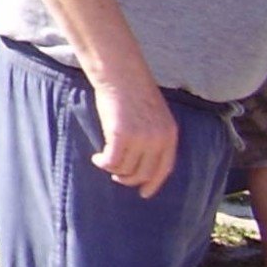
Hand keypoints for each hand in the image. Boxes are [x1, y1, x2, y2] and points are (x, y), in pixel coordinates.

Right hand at [90, 74, 178, 196]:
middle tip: (116, 177)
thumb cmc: (132, 89)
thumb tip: (141, 158)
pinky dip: (103, 162)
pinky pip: (112, 161)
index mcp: (169, 134)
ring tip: (102, 160)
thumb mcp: (153, 114)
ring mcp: (140, 138)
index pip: (164, 169)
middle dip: (128, 179)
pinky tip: (96, 158)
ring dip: (112, 168)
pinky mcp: (121, 136)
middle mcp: (158, 139)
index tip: (144, 193)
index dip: (153, 183)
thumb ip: (153, 135)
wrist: (120, 73)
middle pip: (143, 173)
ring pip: (125, 168)